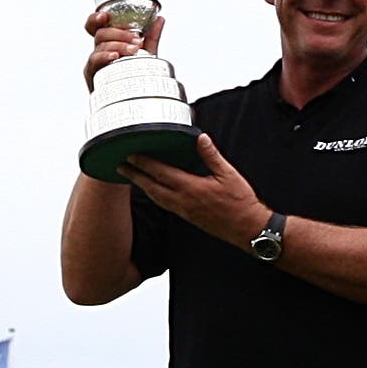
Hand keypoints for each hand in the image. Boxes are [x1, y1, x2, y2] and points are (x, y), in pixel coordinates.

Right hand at [84, 8, 160, 90]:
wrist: (133, 101)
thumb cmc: (134, 78)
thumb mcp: (146, 54)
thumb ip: (151, 37)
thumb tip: (159, 20)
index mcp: (109, 42)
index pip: (96, 26)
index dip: (96, 18)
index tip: (106, 16)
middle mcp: (100, 50)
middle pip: (100, 33)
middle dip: (119, 33)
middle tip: (135, 39)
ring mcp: (95, 62)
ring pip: (99, 45)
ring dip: (117, 44)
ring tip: (132, 49)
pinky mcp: (92, 74)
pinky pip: (94, 61)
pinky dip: (105, 56)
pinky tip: (115, 56)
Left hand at [123, 133, 265, 245]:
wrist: (246, 228)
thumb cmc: (240, 202)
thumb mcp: (228, 174)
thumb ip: (211, 156)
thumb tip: (201, 138)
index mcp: (191, 188)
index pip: (162, 173)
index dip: (145, 164)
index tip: (131, 156)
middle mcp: (183, 201)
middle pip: (152, 187)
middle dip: (135, 176)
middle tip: (120, 166)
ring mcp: (183, 211)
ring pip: (156, 198)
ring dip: (142, 187)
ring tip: (131, 177)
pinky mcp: (187, 217)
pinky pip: (164, 205)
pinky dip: (154, 196)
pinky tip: (152, 192)